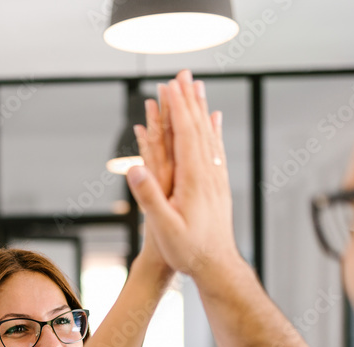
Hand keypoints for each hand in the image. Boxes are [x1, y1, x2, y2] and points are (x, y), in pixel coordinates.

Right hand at [126, 70, 240, 280]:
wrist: (217, 266)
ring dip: (201, 109)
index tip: (169, 85)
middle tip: (182, 74)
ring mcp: (216, 178)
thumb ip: (150, 198)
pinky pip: (216, 149)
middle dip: (189, 100)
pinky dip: (214, 129)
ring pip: (209, 135)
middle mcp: (209, 173)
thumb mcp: (165, 228)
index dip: (177, 108)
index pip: (186, 134)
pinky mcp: (218, 185)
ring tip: (197, 88)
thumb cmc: (189, 251)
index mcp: (194, 179)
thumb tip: (135, 169)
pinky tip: (215, 120)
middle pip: (199, 127)